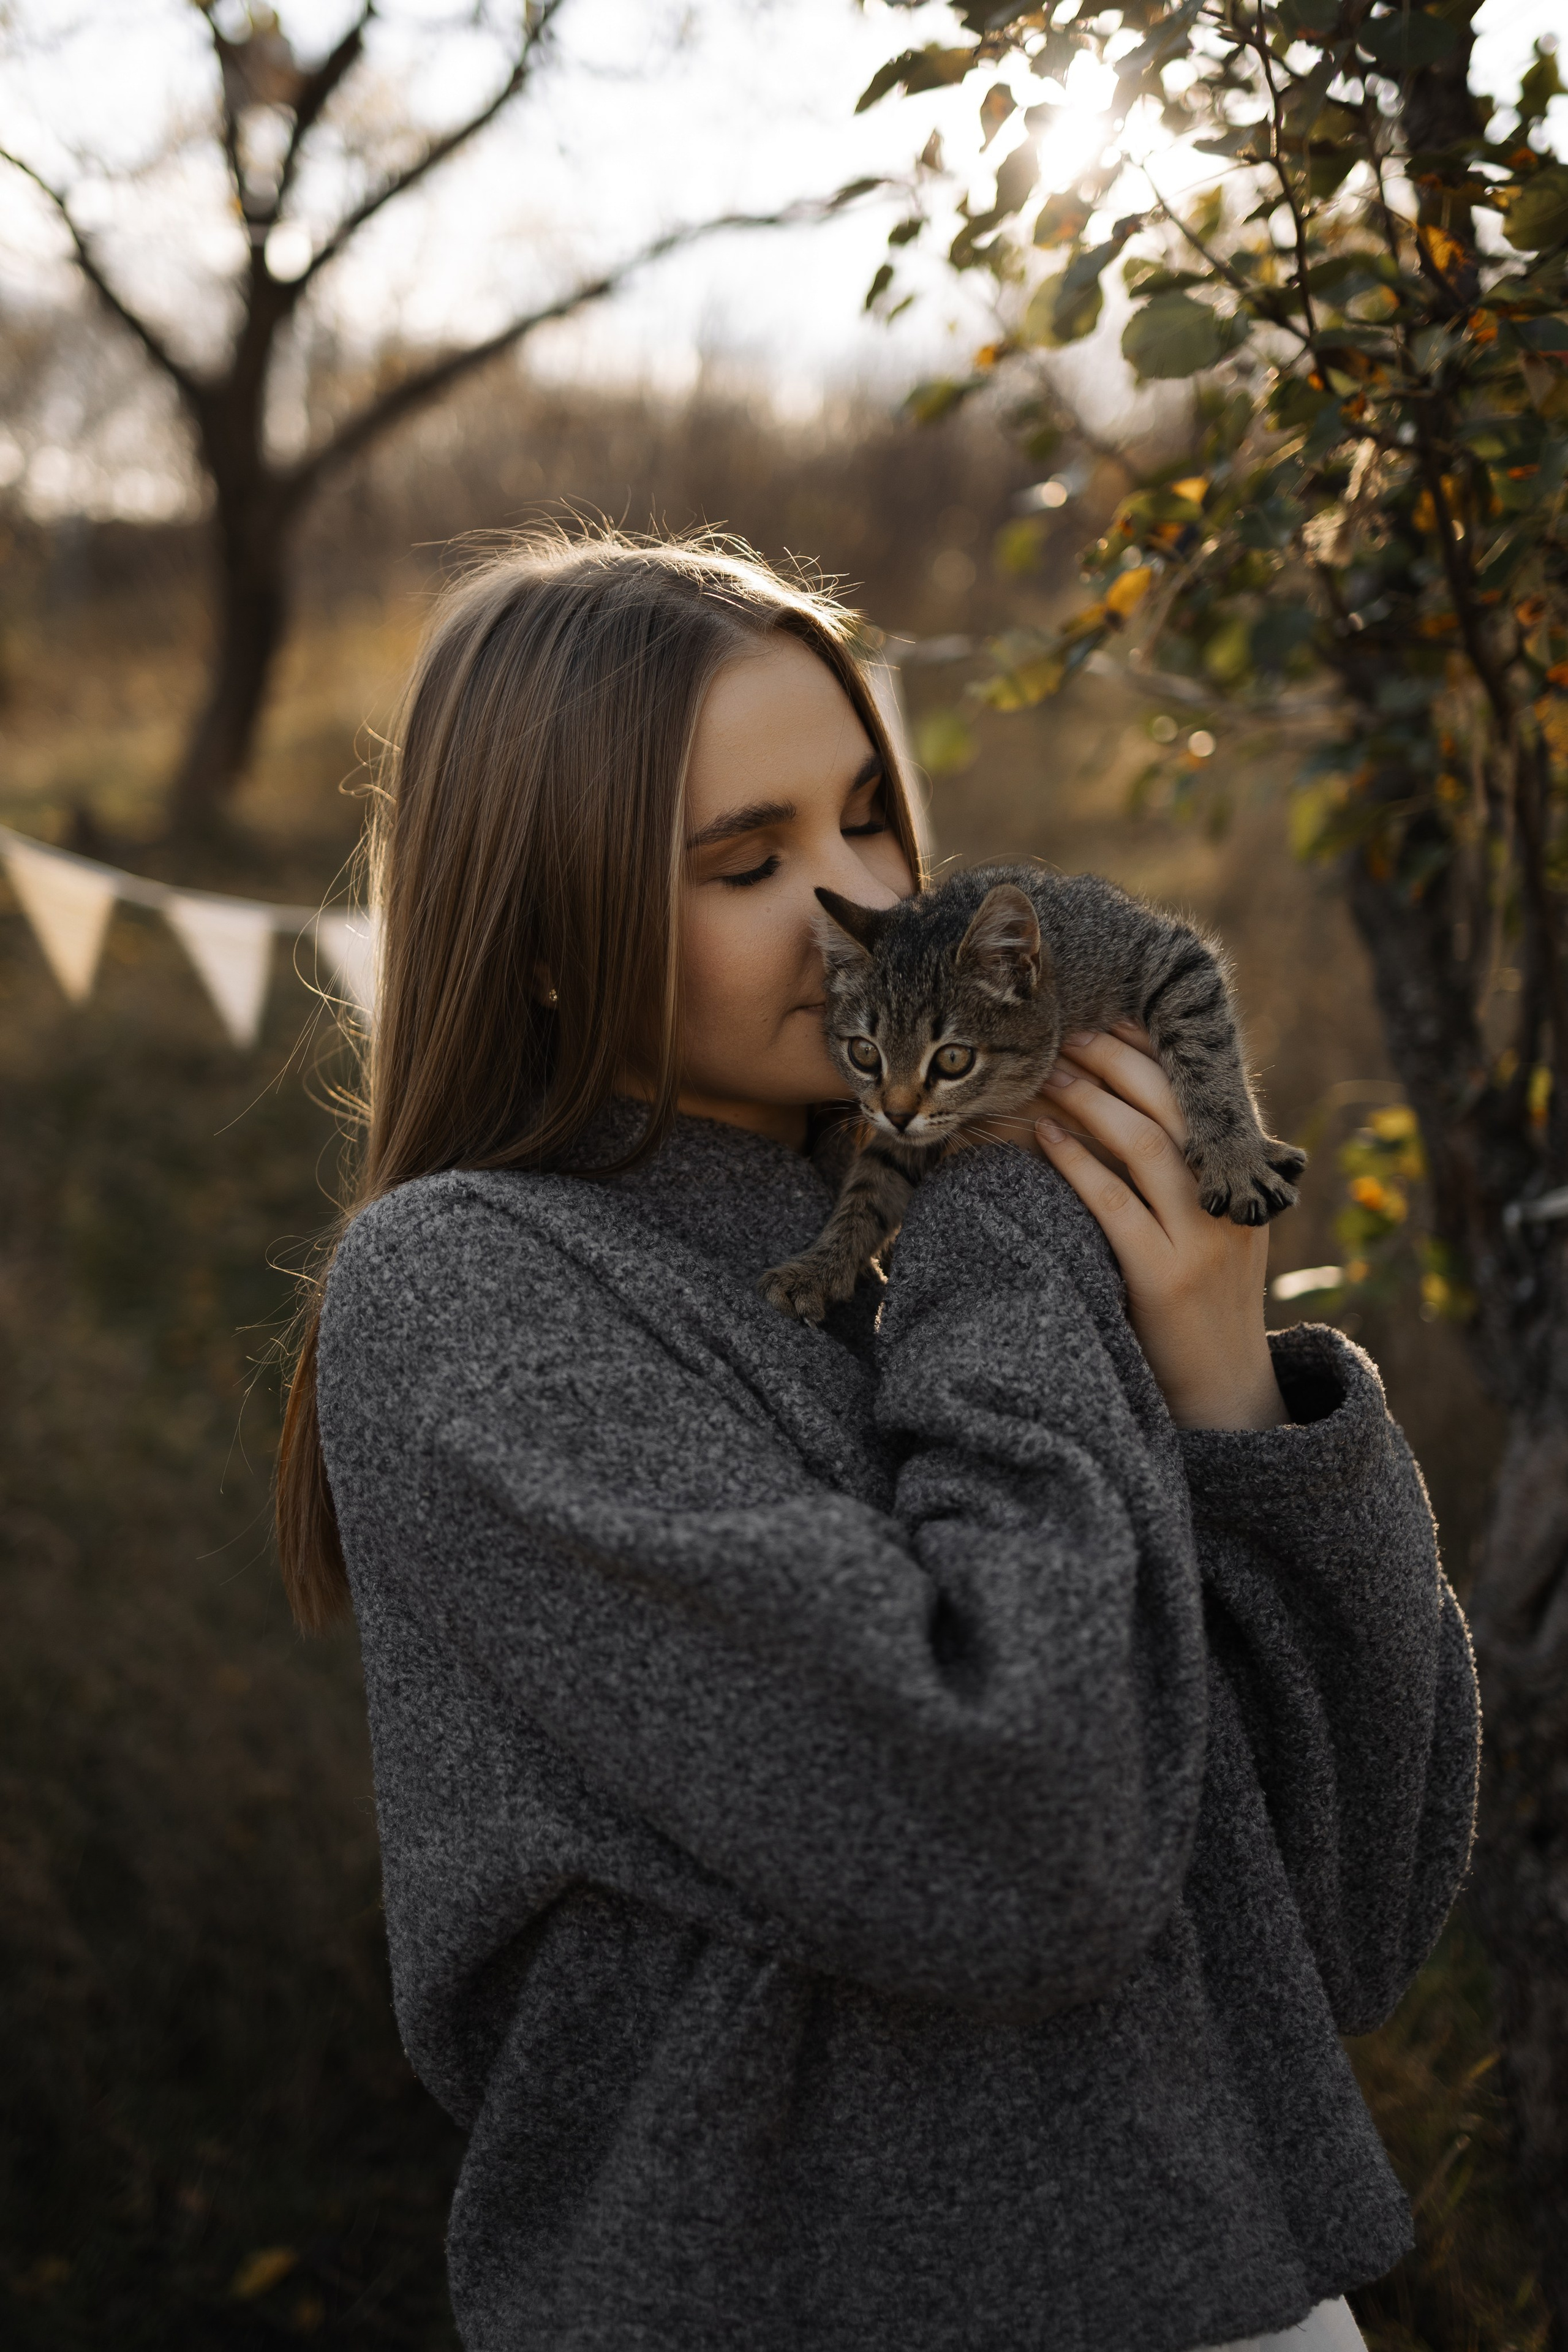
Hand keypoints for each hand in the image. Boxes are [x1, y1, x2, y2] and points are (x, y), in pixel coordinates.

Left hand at [1031, 1024, 1288, 1432]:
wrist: (1226, 1393)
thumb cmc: (1203, 1306)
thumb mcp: (1216, 1232)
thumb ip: (1190, 1179)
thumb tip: (1132, 1111)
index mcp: (1246, 1182)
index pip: (1203, 1097)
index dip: (1157, 1055)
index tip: (1115, 1020)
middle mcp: (1233, 1202)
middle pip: (1176, 1108)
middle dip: (1120, 1062)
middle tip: (1071, 1032)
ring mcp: (1202, 1241)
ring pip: (1147, 1146)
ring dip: (1092, 1100)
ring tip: (1049, 1072)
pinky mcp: (1165, 1279)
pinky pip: (1114, 1204)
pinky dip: (1076, 1163)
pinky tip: (1043, 1135)